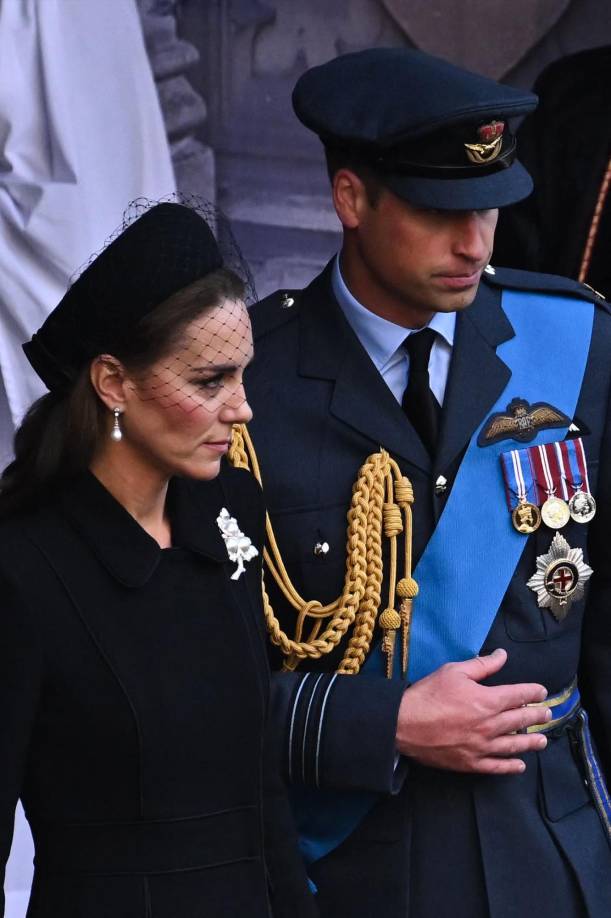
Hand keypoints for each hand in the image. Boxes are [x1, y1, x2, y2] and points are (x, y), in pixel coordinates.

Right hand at [395, 648, 549, 773]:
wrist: (405, 724)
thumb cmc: (429, 694)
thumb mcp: (454, 671)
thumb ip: (482, 665)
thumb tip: (502, 655)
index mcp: (488, 700)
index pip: (519, 695)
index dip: (533, 692)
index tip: (541, 692)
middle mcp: (490, 725)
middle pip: (521, 720)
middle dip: (537, 716)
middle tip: (546, 714)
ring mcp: (482, 746)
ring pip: (514, 745)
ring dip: (531, 742)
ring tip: (542, 741)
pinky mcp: (471, 763)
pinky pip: (497, 767)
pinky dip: (511, 766)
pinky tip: (520, 765)